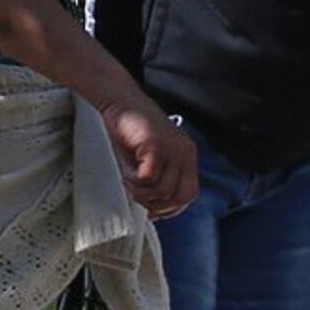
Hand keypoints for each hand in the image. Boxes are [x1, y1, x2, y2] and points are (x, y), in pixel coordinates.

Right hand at [104, 101, 198, 219]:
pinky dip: (134, 181)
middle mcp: (185, 153)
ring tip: (128, 180)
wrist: (120, 100)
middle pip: (180, 197)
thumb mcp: (149, 156)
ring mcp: (173, 149)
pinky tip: (126, 172)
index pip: (189, 194)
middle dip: (156, 204)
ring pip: (163, 191)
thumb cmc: (130, 128)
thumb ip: (158, 175)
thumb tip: (152, 204)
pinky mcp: (156, 145)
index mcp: (187, 156)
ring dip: (141, 192)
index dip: (170, 208)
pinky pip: (149, 178)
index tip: (150, 209)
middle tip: (136, 195)